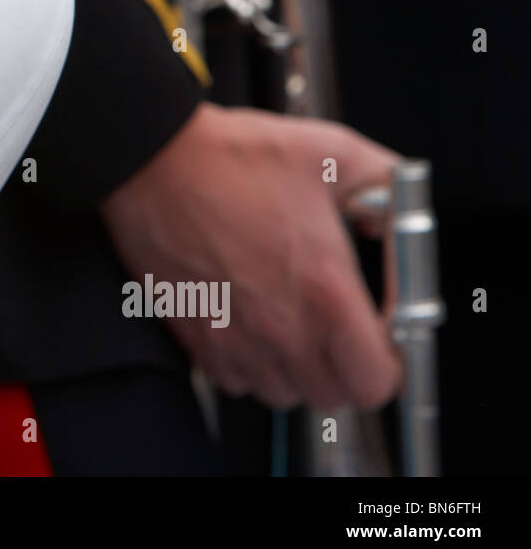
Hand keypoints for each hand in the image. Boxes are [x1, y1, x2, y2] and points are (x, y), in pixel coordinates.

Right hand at [99, 102, 402, 410]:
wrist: (151, 159)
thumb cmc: (232, 156)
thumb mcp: (332, 151)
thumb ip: (388, 186)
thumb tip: (397, 222)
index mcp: (325, 288)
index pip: (375, 379)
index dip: (387, 362)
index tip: (381, 338)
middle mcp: (279, 326)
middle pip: (331, 396)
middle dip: (344, 368)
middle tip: (339, 329)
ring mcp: (232, 336)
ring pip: (281, 394)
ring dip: (294, 371)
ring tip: (291, 327)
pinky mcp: (192, 334)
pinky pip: (232, 380)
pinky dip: (246, 365)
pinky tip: (249, 324)